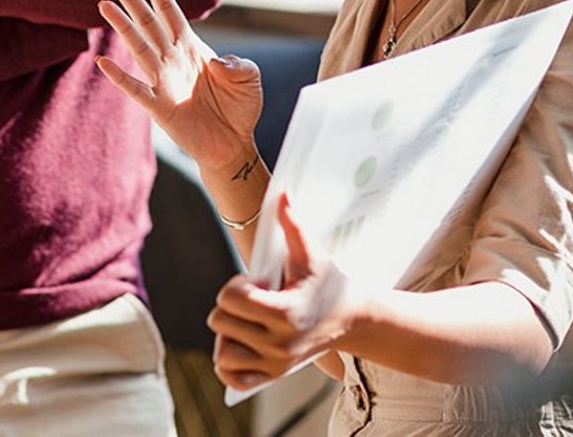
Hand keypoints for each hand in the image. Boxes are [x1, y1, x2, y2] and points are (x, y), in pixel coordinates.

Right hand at [97, 0, 262, 173]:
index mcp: (192, 46)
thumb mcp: (250, 78)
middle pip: (146, 21)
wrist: (233, 144)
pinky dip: (120, 76)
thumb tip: (216, 61)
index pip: (168, 9)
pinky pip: (136, 88)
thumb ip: (239, 64)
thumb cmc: (240, 108)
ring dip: (122, 26)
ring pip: (139, 47)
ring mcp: (163, 81)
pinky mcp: (159, 107)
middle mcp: (173, 58)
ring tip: (105, 5)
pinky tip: (104, 62)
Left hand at [209, 193, 360, 391]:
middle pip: (220, 322)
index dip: (237, 284)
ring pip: (222, 352)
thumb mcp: (311, 253)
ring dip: (228, 333)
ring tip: (248, 320)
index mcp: (284, 312)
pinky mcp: (273, 375)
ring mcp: (275, 364)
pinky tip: (240, 342)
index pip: (229, 298)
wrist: (352, 318)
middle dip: (231, 305)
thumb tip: (282, 194)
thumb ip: (293, 224)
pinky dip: (228, 362)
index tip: (256, 283)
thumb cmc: (328, 282)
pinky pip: (232, 377)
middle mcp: (278, 343)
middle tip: (254, 299)